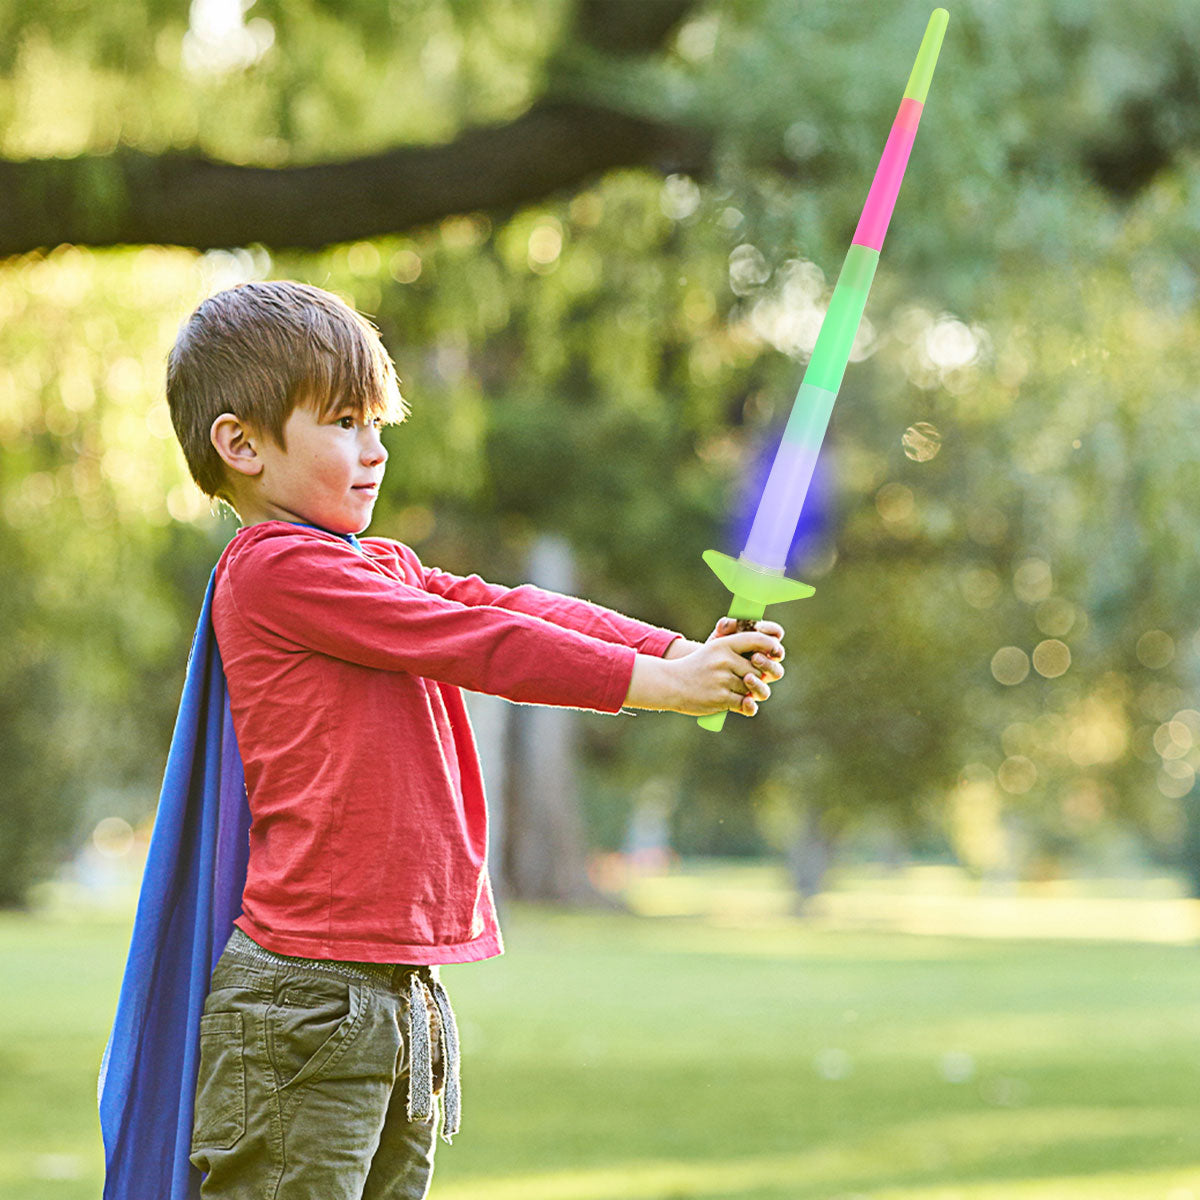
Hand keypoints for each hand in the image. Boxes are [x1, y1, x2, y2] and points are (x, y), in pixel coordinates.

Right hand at [663, 627, 785, 717]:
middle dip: (754, 677)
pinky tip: (740, 704)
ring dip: (748, 693)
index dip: (770, 646)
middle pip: (757, 670)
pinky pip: (744, 703)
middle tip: (744, 680)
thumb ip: (737, 651)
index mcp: (723, 645)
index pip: (756, 640)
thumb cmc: (696, 667)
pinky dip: (744, 706)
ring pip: (751, 688)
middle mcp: (724, 660)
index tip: (776, 652)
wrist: (670, 683)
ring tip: (739, 693)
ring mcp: (722, 679)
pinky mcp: (721, 697)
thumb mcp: (713, 651)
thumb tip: (764, 658)